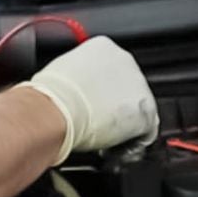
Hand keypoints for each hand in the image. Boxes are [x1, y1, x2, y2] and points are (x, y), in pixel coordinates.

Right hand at [25, 36, 158, 164]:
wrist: (56, 109)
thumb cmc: (51, 94)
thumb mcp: (62, 72)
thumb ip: (79, 75)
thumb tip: (76, 88)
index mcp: (105, 47)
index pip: (112, 70)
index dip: (104, 91)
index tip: (96, 102)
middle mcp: (126, 60)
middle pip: (128, 87)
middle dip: (116, 105)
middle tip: (99, 121)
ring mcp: (138, 85)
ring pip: (139, 109)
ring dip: (125, 124)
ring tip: (106, 137)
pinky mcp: (146, 111)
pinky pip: (146, 131)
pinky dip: (133, 142)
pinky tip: (116, 149)